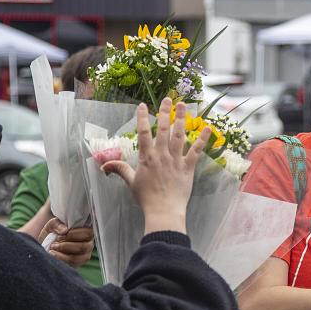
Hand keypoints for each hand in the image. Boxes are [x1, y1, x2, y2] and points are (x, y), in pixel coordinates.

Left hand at [39, 218, 93, 267]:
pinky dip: (60, 259)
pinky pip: (71, 265)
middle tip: (56, 241)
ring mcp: (84, 255)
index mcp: (86, 232)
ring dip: (63, 253)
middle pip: (85, 247)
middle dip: (67, 245)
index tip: (62, 234)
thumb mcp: (52, 225)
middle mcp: (88, 244)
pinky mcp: (77, 264)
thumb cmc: (53, 232)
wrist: (46, 243)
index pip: (89, 233)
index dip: (75, 234)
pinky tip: (52, 254)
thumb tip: (65, 230)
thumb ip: (57, 224)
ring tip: (52, 248)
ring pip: (78, 257)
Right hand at [101, 98, 209, 234]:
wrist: (163, 211)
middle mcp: (161, 155)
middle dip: (164, 112)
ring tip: (183, 105)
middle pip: (163, 129)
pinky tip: (207, 127)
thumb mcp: (131, 182)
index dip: (142, 117)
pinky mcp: (188, 168)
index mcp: (146, 157)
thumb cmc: (146, 198)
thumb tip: (103, 166)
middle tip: (167, 99)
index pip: (142, 132)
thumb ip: (119, 170)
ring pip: (179, 135)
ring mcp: (176, 160)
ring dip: (181, 119)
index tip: (143, 105)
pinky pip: (196, 151)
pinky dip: (202, 139)